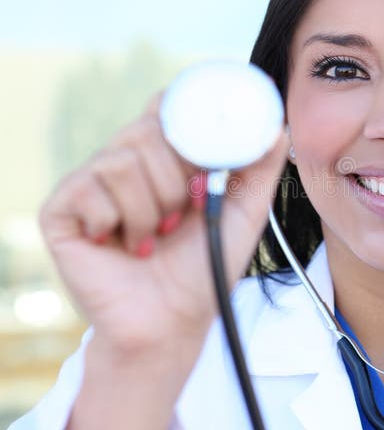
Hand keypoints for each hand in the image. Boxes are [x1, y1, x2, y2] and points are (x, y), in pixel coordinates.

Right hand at [39, 92, 287, 363]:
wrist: (172, 323)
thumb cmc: (204, 268)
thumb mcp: (245, 212)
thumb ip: (261, 167)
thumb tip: (276, 127)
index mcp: (162, 156)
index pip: (166, 107)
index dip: (187, 126)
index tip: (206, 165)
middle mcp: (123, 162)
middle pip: (145, 130)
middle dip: (177, 180)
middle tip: (183, 216)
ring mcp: (89, 184)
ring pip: (121, 161)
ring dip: (151, 209)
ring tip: (155, 237)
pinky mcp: (62, 211)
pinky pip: (90, 190)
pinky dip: (117, 223)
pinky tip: (121, 246)